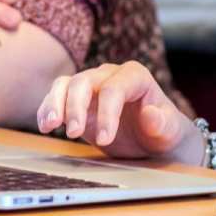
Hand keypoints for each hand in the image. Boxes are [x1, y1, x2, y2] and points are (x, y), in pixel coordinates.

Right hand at [37, 61, 202, 162]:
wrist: (153, 138)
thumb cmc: (163, 130)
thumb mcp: (170, 130)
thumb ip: (163, 122)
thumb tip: (151, 114)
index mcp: (135, 76)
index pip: (115, 88)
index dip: (107, 112)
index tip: (105, 139)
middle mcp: (111, 76)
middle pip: (85, 81)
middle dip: (76, 106)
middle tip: (74, 134)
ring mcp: (93, 87)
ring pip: (67, 84)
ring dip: (56, 103)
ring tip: (51, 125)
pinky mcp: (78, 102)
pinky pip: (57, 97)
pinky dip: (48, 109)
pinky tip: (45, 126)